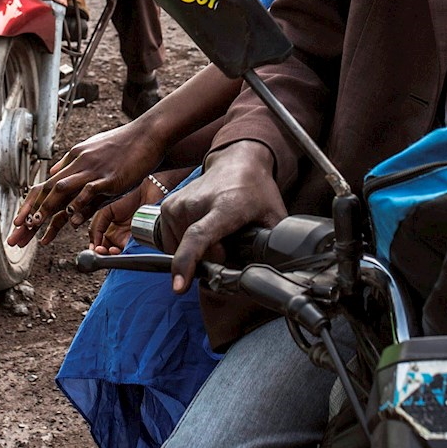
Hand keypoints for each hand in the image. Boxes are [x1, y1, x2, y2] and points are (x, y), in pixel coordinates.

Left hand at [8, 120, 164, 246]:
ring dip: (46, 209)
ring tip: (34, 226)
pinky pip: (89, 192)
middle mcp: (78, 163)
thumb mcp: (93, 150)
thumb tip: (54, 173)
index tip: (19, 223)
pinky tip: (71, 221)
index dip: (30, 205)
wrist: (149, 135)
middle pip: (47, 190)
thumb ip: (73, 165)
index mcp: (73, 159)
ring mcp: (93, 170)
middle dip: (30, 213)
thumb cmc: (124, 145)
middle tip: (17, 232)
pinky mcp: (109, 177)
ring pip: (62, 189)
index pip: (45, 184)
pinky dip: (78, 206)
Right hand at [161, 141, 285, 292]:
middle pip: (198, 253)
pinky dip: (186, 245)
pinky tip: (203, 230)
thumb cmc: (255, 190)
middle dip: (214, 259)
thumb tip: (279, 273)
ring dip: (199, 252)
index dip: (187, 263)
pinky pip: (173, 243)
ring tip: (217, 231)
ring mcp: (178, 204)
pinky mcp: (168, 207)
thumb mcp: (274, 217)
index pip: (199, 236)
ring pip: (183, 250)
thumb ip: (276, 246)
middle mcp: (196, 204)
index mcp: (224, 207)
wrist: (236, 161)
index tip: (179, 286)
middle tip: (231, 243)